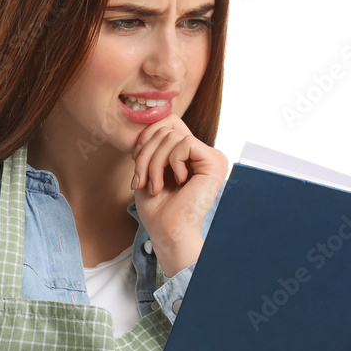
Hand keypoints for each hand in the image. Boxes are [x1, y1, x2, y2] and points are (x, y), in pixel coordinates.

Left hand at [131, 116, 227, 276]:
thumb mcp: (149, 168)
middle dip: (146, 153)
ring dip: (154, 163)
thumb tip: (151, 118)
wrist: (168, 232)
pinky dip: (171, 163)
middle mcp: (203, 153)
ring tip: (155, 186)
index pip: (167, 122)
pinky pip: (185, 143)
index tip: (136, 161)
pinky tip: (178, 183)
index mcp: (189, 154)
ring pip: (172, 136)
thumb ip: (153, 143)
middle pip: (167, 128)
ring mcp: (211, 157)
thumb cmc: (157, 208)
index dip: (146, 136)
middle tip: (141, 180)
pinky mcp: (215, 162)